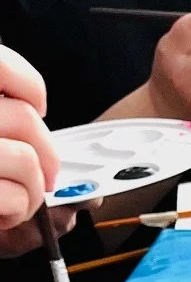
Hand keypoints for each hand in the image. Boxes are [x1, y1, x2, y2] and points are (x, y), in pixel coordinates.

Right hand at [0, 47, 58, 237]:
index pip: (1, 66)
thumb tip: (90, 192)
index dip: (29, 86)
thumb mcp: (5, 153)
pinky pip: (15, 197)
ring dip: (33, 191)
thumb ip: (33, 156)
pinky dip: (18, 211)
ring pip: (26, 161)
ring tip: (18, 199)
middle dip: (47, 157)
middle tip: (43, 175)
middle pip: (25, 121)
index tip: (37, 108)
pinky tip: (3, 215)